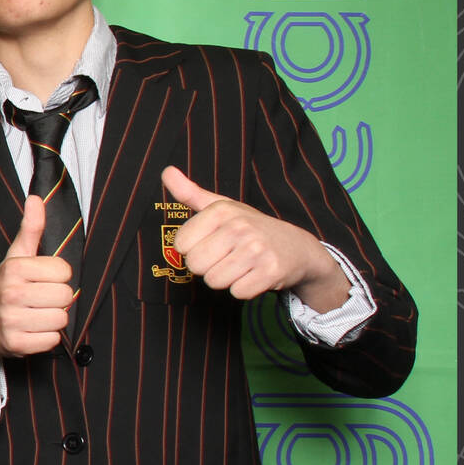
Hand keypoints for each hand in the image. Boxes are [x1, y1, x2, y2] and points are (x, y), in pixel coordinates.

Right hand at [0, 196, 75, 359]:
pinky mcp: (16, 344)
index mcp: (14, 269)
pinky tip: (33, 330)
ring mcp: (12, 320)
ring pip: (61, 319)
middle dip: (57, 300)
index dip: (58, 277)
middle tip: (41, 300)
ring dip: (53, 319)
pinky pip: (53, 340)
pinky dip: (46, 338)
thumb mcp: (17, 257)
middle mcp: (11, 293)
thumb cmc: (7, 288)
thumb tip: (35, 198)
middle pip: (65, 296)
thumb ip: (31, 229)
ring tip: (37, 315)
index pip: (64, 271)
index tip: (42, 280)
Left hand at [163, 166, 342, 303]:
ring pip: (214, 281)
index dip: (193, 248)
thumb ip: (190, 193)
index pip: (181, 244)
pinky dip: (244, 289)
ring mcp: (257, 249)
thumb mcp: (222, 207)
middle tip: (227, 256)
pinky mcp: (271, 272)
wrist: (297, 248)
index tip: (211, 242)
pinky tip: (255, 275)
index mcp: (222, 211)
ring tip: (241, 265)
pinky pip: (237, 293)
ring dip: (225, 279)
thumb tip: (166, 171)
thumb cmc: (251, 228)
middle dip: (208, 266)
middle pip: (195, 265)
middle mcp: (239, 227)